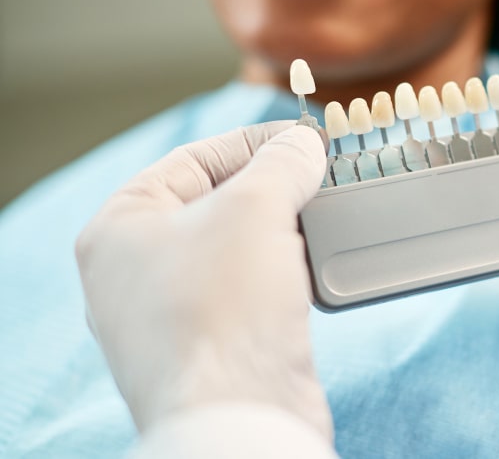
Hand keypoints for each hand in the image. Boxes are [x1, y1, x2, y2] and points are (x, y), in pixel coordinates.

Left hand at [76, 123, 331, 440]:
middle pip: (215, 203)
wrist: (240, 415)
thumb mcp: (254, 207)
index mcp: (120, 228)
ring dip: (282, 232)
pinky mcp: (213, 348)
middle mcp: (137, 271)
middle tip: (319, 175)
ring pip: (235, 250)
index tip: (303, 138)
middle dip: (272, 188)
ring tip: (322, 218)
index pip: (193, 159)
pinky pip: (249, 293)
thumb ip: (281, 163)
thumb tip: (303, 145)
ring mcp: (173, 314)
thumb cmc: (223, 308)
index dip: (253, 142)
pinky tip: (312, 270)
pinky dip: (281, 274)